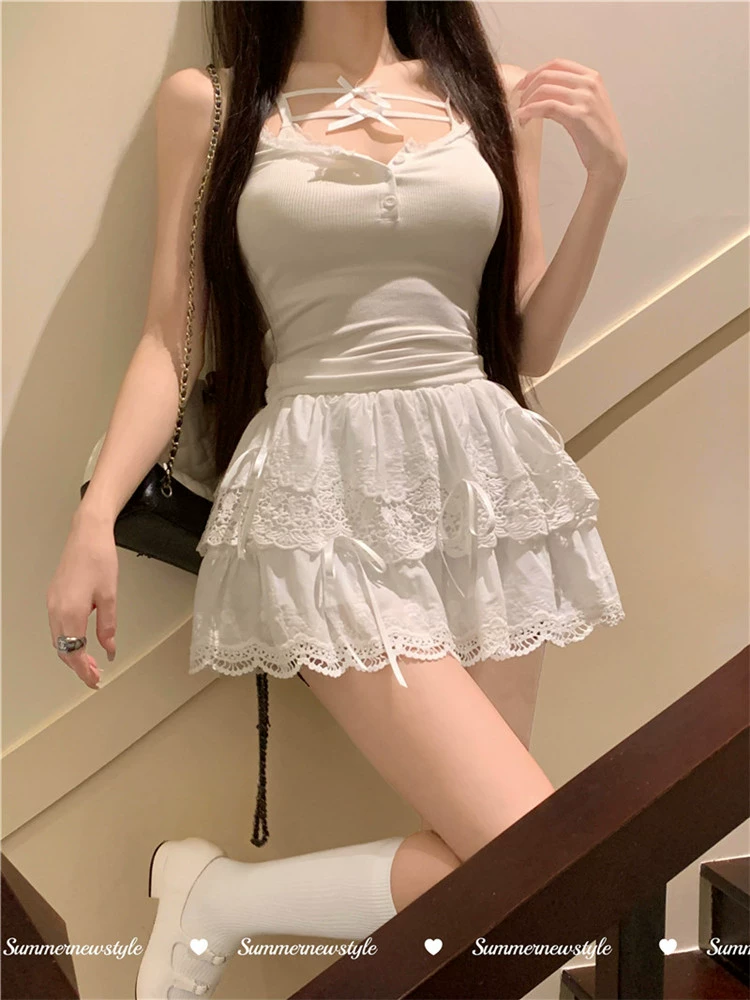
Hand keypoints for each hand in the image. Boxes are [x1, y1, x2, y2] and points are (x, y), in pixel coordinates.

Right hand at [46, 508, 118, 688]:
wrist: (87, 534)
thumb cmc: (99, 559)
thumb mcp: (110, 596)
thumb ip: (108, 626)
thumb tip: (108, 648)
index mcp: (70, 612)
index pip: (74, 652)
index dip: (84, 670)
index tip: (94, 680)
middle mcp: (56, 609)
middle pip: (63, 649)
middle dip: (78, 666)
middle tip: (94, 675)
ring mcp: (52, 603)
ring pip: (59, 639)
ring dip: (73, 653)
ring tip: (90, 662)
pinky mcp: (54, 596)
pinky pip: (58, 626)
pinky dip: (68, 639)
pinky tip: (80, 640)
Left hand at [514, 58, 626, 181]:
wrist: (609, 157)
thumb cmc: (595, 135)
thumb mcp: (586, 105)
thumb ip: (569, 93)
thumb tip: (540, 90)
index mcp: (591, 77)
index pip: (556, 64)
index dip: (534, 72)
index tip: (522, 86)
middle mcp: (589, 83)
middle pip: (547, 75)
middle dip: (527, 87)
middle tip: (518, 103)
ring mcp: (585, 98)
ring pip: (544, 89)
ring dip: (526, 102)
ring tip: (520, 116)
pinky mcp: (578, 115)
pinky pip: (546, 107)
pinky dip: (529, 111)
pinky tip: (522, 119)